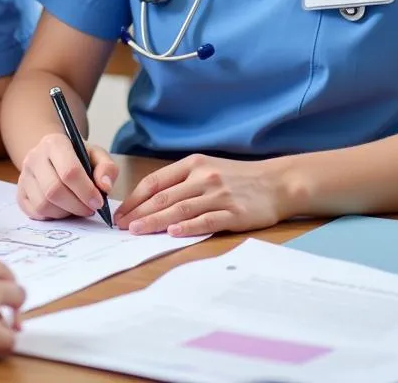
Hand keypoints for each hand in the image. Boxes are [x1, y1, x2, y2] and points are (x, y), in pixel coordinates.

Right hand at [16, 132, 117, 219]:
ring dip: (65, 213)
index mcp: (54, 143)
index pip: (69, 171)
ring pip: (43, 204)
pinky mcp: (20, 193)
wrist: (52, 156)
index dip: (86, 191)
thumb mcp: (96, 155)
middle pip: (54, 190)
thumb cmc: (77, 157)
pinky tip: (62, 208)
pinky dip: (52, 216)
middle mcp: (34, 157)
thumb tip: (105, 186)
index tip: (98, 202)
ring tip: (76, 207)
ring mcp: (24, 175)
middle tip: (90, 209)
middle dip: (76, 205)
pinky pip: (35, 213)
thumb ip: (107, 168)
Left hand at [113, 154, 290, 235]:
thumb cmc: (237, 178)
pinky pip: (206, 220)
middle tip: (121, 226)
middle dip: (139, 212)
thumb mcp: (207, 168)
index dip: (135, 198)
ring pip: (180, 209)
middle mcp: (203, 177)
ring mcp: (218, 195)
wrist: (277, 182)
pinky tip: (172, 233)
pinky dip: (188, 227)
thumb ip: (181, 181)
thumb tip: (149, 200)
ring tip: (137, 231)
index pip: (155, 181)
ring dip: (155, 221)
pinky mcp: (234, 212)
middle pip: (164, 197)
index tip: (121, 213)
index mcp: (192, 164)